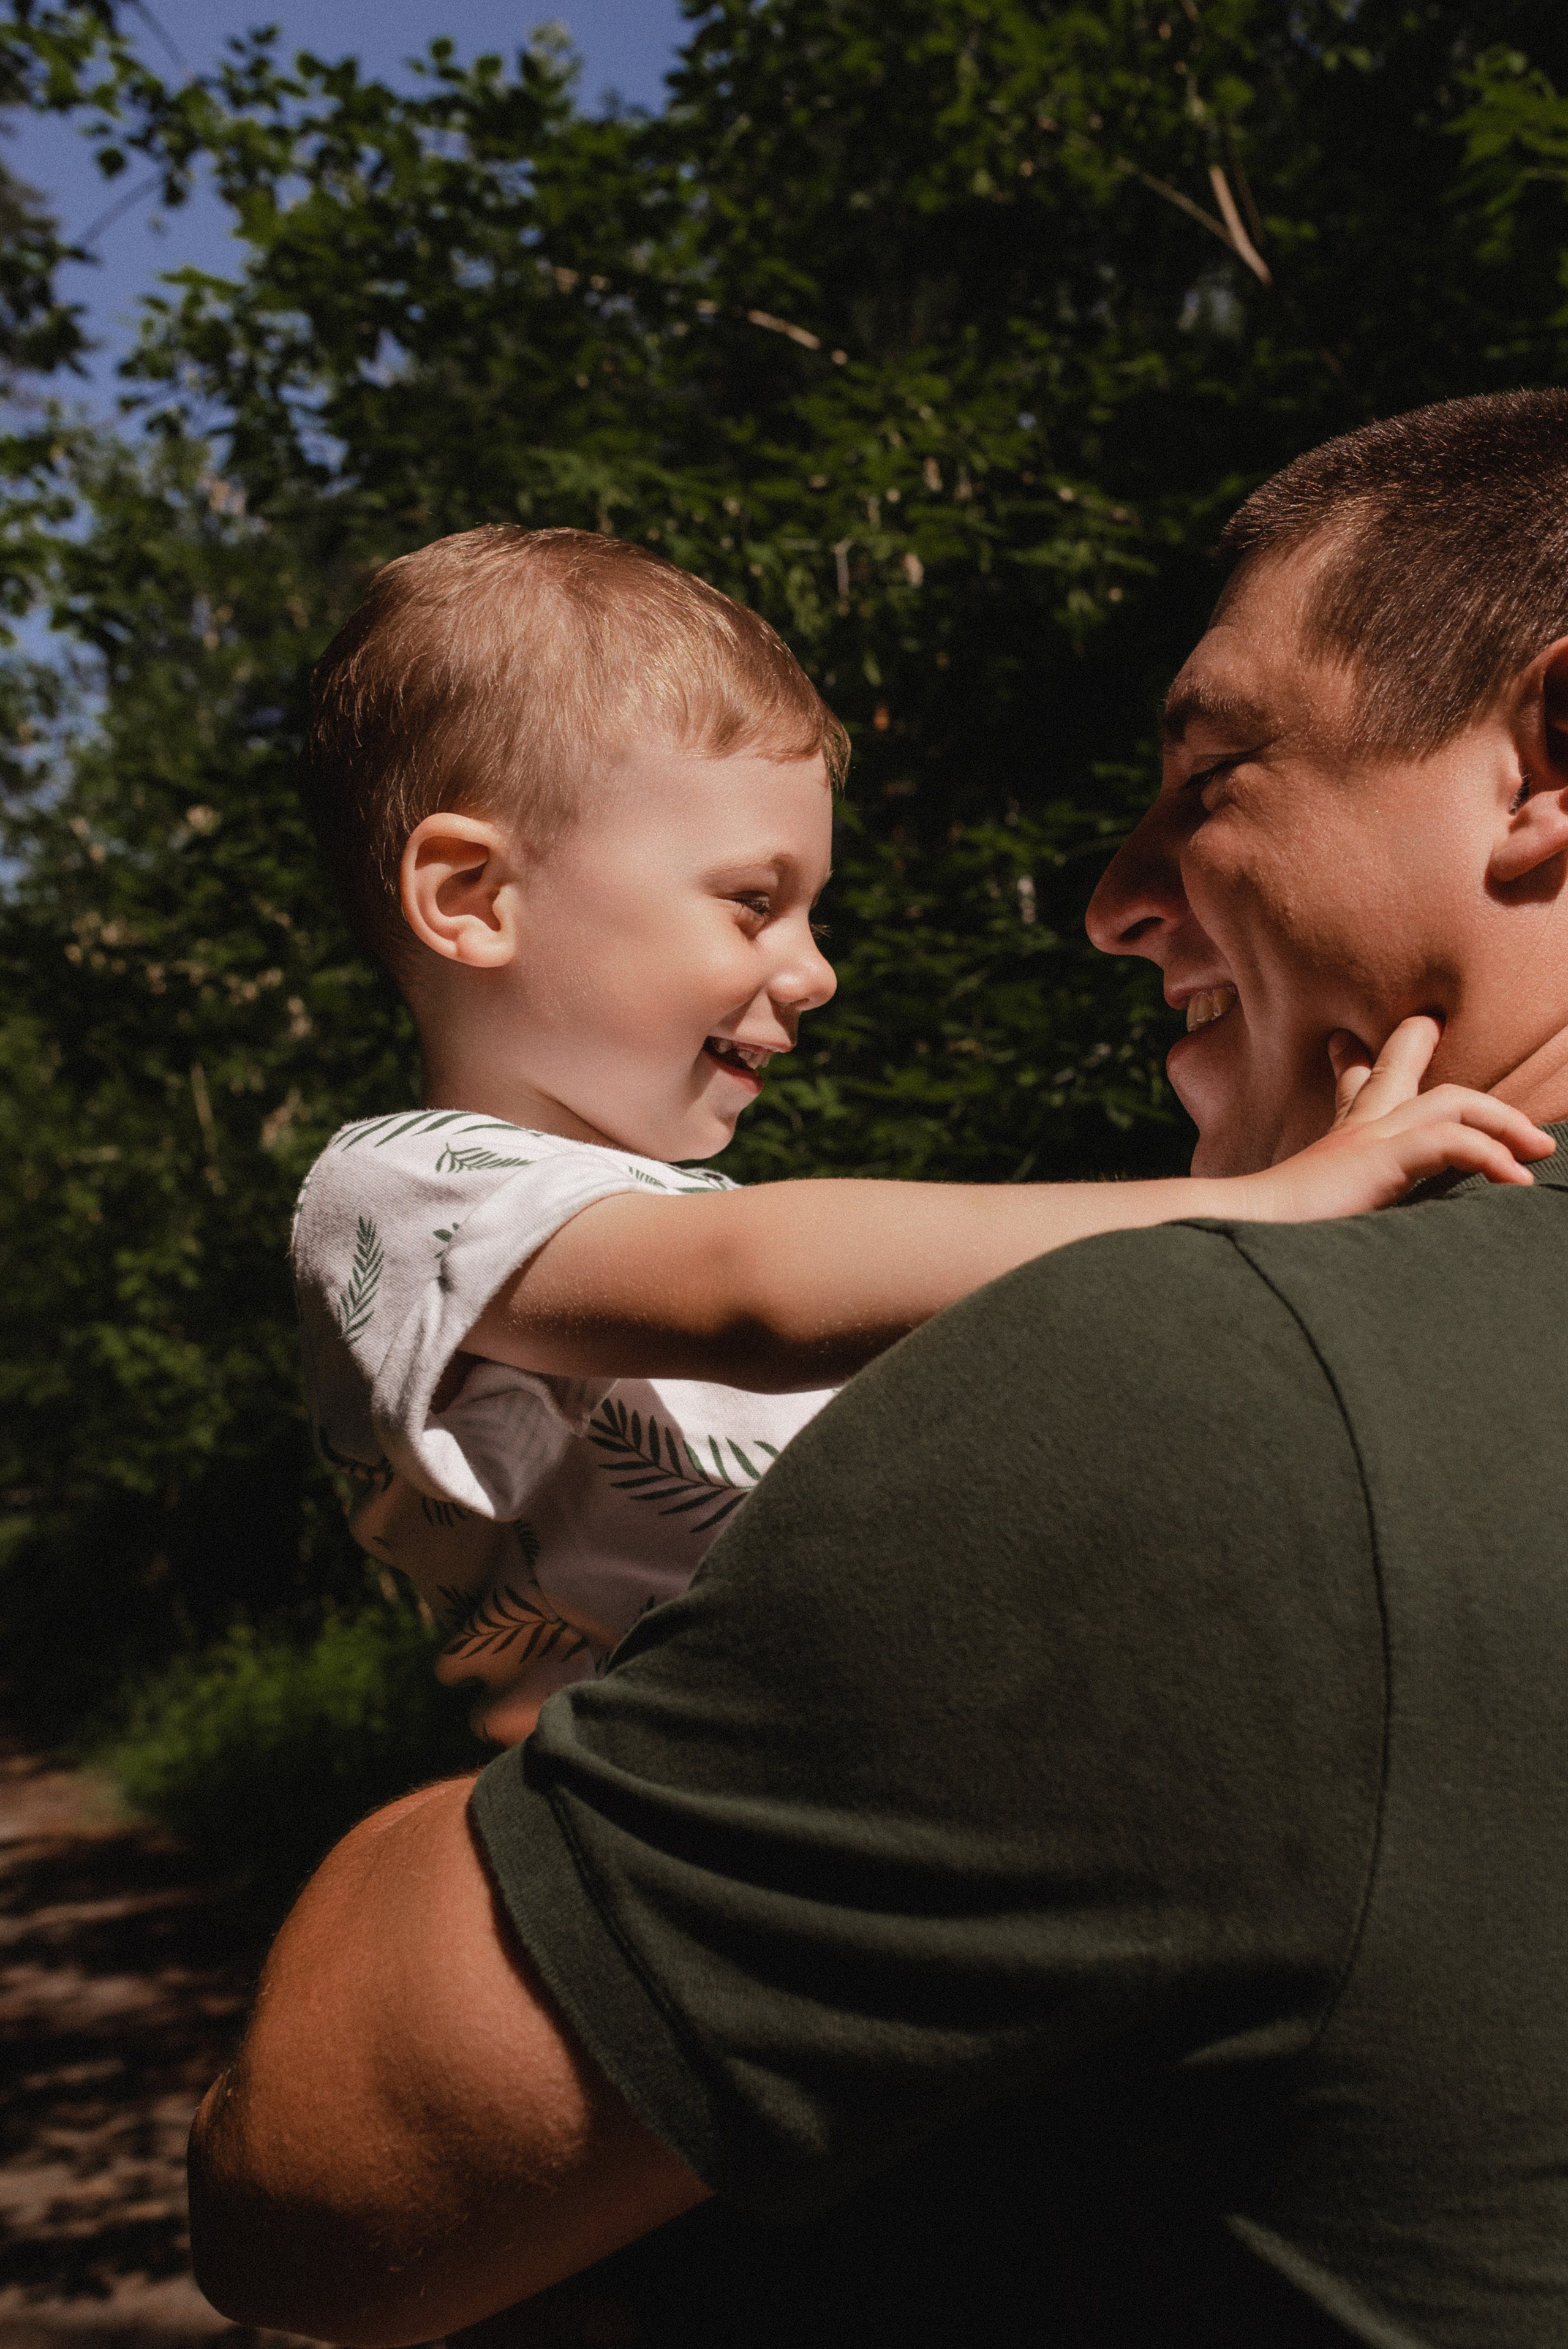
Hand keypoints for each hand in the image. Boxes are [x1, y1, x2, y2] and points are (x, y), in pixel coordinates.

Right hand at [1234, 1015, 1555, 1222]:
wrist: (1231, 1239)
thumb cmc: (1264, 1238)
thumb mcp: (1308, 1220)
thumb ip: (1332, 1215)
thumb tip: (1336, 1262)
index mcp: (1336, 1147)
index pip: (1352, 1092)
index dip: (1357, 1067)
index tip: (1350, 1046)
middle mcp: (1353, 1134)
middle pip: (1397, 1071)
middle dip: (1423, 1047)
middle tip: (1438, 1028)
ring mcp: (1368, 1142)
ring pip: (1451, 1103)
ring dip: (1502, 1120)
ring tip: (1539, 1146)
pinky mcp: (1379, 1158)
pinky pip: (1450, 1142)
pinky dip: (1490, 1155)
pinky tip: (1517, 1179)